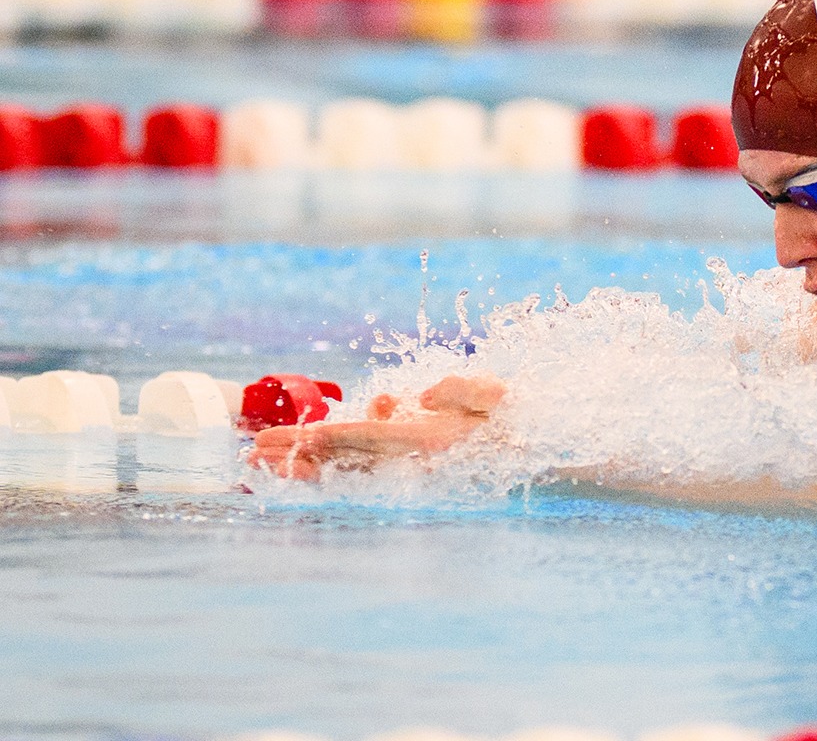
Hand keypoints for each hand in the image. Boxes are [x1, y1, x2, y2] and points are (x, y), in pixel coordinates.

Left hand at [248, 373, 504, 479]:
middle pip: (343, 458)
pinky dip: (319, 469)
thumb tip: (421, 394)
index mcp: (430, 440)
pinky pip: (350, 472)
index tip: (294, 437)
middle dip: (299, 454)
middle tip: (254, 451)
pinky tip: (292, 465)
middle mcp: (410, 462)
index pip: (370, 437)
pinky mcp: (395, 471)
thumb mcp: (493, 393)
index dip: (331, 435)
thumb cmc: (504, 414)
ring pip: (340, 470)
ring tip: (260, 463)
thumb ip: (461, 389)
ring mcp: (402, 470)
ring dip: (300, 466)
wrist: (517, 447)